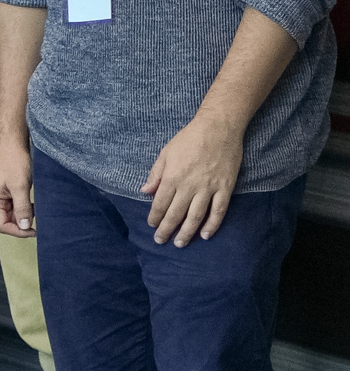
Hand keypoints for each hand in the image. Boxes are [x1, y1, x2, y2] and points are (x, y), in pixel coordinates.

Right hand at [0, 137, 35, 237]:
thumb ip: (22, 207)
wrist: (13, 144)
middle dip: (22, 224)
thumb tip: (25, 225)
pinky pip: (15, 206)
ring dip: (24, 216)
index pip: (2, 225)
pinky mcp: (7, 192)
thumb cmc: (13, 161)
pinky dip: (25, 208)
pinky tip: (34, 205)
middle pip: (6, 222)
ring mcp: (0, 196)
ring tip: (37, 212)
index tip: (34, 231)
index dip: (18, 231)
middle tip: (38, 224)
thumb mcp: (20, 186)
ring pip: (12, 215)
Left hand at [141, 107, 250, 244]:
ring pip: (196, 216)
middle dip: (166, 229)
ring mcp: (209, 187)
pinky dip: (213, 224)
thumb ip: (156, 174)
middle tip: (161, 241)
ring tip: (180, 243)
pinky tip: (205, 234)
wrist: (218, 127)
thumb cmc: (189, 138)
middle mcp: (189, 185)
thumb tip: (145, 192)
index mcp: (172, 177)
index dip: (155, 217)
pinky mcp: (225, 187)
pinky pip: (219, 210)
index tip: (152, 226)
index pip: (160, 204)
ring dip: (187, 232)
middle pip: (176, 214)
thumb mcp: (166, 153)